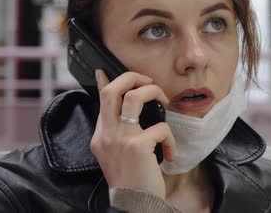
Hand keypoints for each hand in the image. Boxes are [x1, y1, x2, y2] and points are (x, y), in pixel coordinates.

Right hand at [91, 70, 175, 198]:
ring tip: (164, 101)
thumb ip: (118, 132)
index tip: (104, 71)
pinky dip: (170, 138)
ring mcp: (120, 138)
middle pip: (112, 90)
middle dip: (132, 77)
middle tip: (149, 82)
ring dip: (153, 92)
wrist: (134, 204)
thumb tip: (126, 110)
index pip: (101, 99)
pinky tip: (170, 153)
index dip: (105, 81)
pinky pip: (161, 127)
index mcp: (100, 136)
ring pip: (134, 96)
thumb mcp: (117, 154)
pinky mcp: (137, 145)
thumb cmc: (131, 180)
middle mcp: (106, 134)